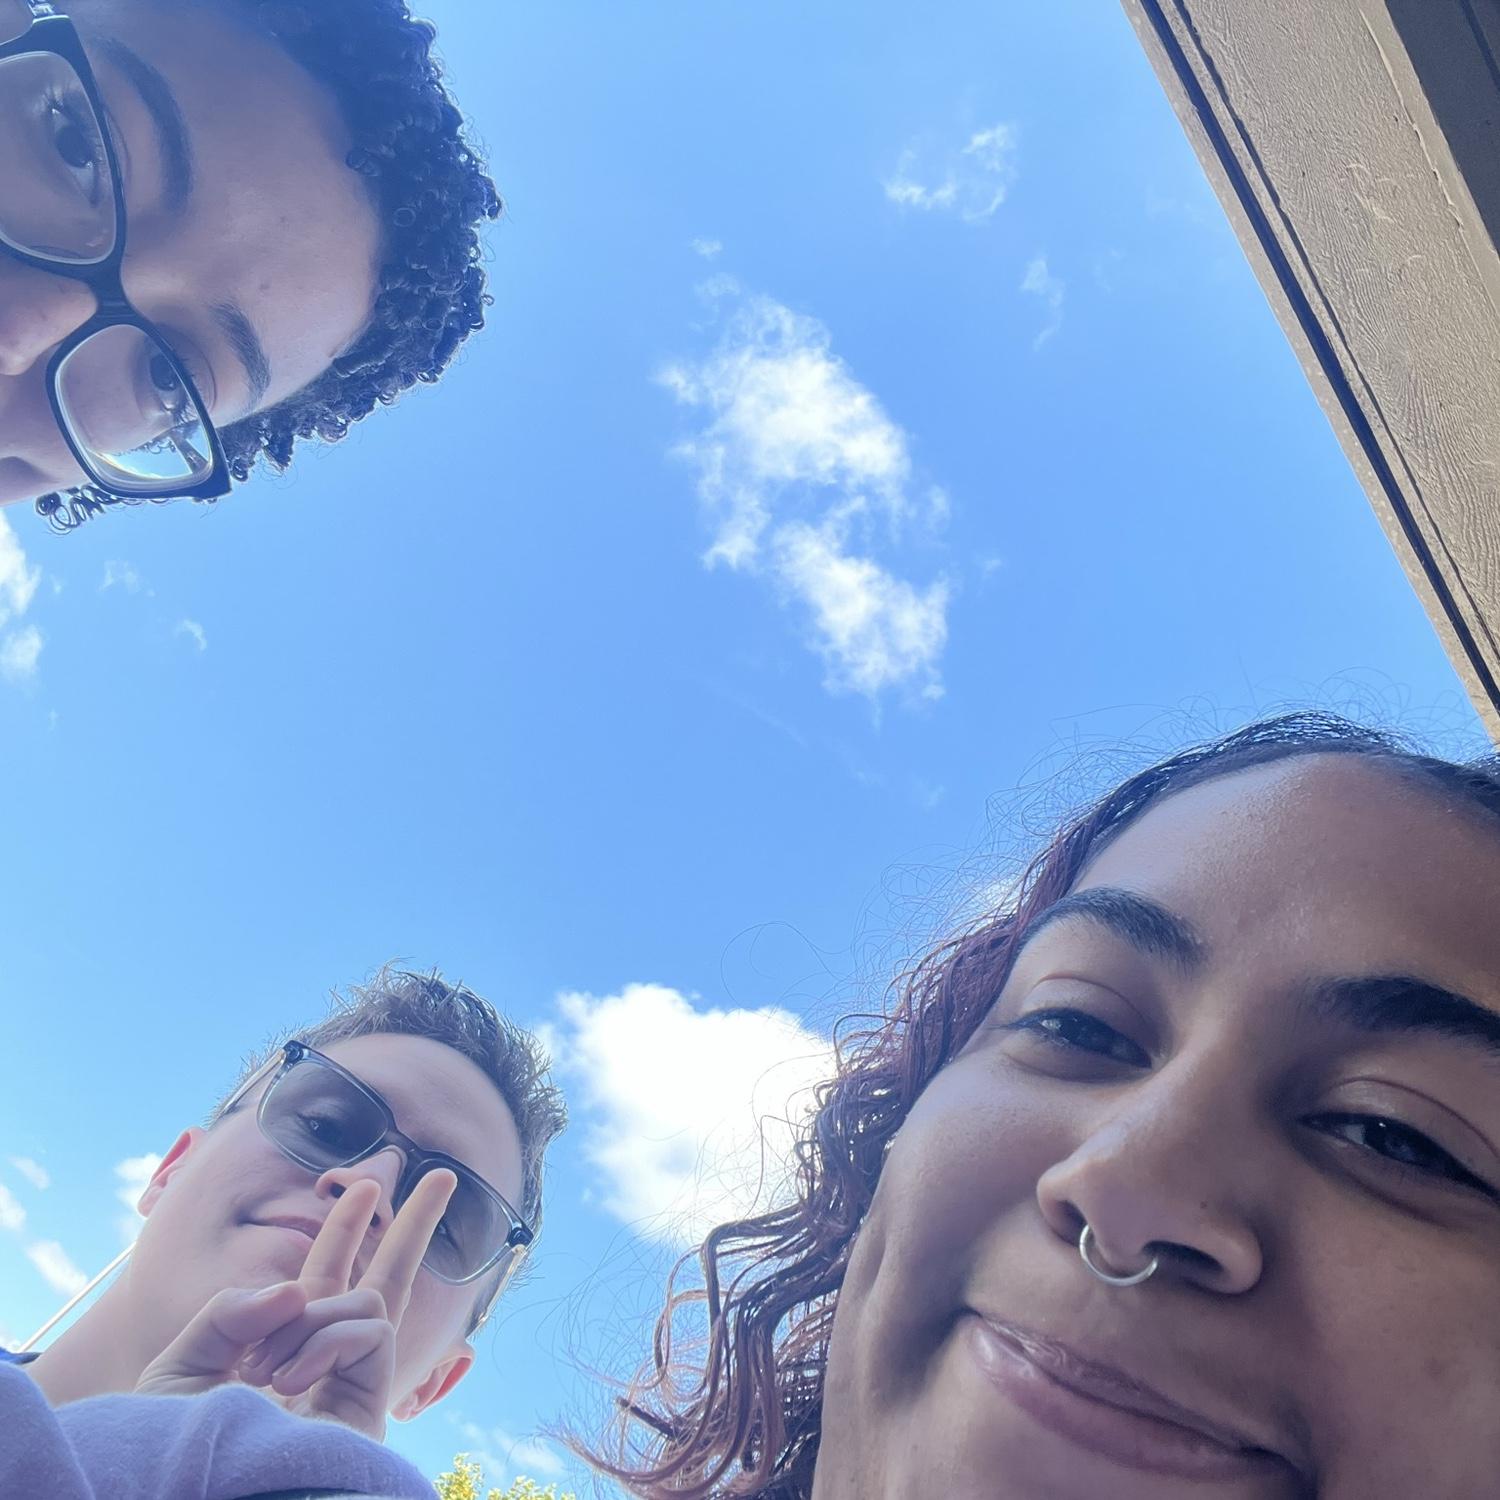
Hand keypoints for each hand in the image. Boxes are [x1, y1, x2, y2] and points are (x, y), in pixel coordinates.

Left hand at [135, 1169, 456, 1439]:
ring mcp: (352, 1389)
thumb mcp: (181, 1365)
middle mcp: (325, 1369)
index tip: (361, 1188)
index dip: (342, 1233)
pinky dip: (328, 1341)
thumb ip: (229, 1314)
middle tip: (443, 1176)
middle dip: (413, 1228)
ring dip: (313, 1319)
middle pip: (385, 1286)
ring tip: (265, 1371)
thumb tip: (298, 1293)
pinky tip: (289, 1382)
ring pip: (368, 1303)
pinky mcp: (371, 1409)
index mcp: (281, 1356)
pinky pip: (371, 1334)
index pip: (321, 1286)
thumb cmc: (170, 1451)